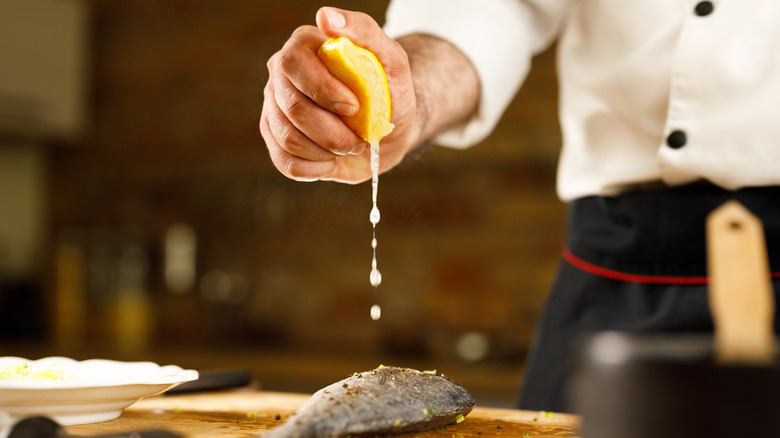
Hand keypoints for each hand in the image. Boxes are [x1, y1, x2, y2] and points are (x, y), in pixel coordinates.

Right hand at [260, 7, 420, 182]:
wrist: (386, 130)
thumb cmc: (389, 91)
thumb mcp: (391, 59)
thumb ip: (363, 30)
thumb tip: (325, 16)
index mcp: (304, 47)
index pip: (293, 63)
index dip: (323, 90)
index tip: (354, 107)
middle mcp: (282, 76)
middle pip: (292, 108)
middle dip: (332, 131)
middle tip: (359, 137)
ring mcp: (274, 109)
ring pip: (288, 138)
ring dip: (328, 150)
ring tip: (349, 145)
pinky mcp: (276, 141)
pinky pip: (287, 163)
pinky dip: (318, 167)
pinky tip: (333, 158)